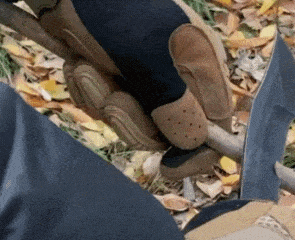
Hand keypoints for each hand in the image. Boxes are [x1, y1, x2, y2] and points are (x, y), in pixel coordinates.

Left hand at [25, 0, 233, 177]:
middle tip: (112, 97)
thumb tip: (196, 143)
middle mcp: (178, 77)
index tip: (168, 168)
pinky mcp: (115, 75)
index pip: (217, 126)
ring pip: (133, 120)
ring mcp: (145, 77)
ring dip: (103, 100)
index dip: (197, 153)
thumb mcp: (146, 57)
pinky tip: (78, 62)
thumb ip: (174, 103)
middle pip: (169, 132)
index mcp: (202, 67)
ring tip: (87, 67)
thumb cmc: (112, 9)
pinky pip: (105, 104)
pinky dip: (88, 90)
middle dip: (134, 121)